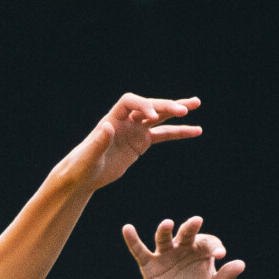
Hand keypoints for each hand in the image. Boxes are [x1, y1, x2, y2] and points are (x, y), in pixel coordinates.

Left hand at [70, 94, 202, 192]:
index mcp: (112, 119)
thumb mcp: (89, 156)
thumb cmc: (82, 165)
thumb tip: (107, 126)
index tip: (154, 117)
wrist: (84, 175)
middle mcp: (125, 121)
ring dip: (177, 110)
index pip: (129, 102)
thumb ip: (99, 141)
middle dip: (166, 106)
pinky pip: (163, 134)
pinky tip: (195, 130)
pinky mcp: (142, 142)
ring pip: (159, 116)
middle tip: (184, 109)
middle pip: (148, 106)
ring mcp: (135, 130)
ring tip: (196, 104)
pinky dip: (179, 132)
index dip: (142, 105)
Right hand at [122, 216, 246, 278]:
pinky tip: (127, 229)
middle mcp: (182, 249)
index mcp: (200, 251)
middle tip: (197, 221)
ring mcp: (165, 255)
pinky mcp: (150, 265)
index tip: (221, 255)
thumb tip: (241, 264)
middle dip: (190, 228)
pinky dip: (133, 240)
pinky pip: (140, 251)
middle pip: (186, 234)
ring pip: (164, 239)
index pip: (207, 242)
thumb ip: (226, 277)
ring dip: (165, 230)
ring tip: (168, 224)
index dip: (214, 246)